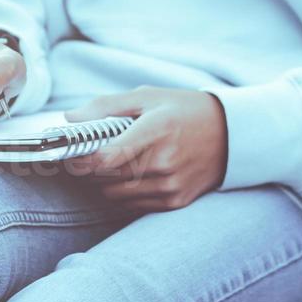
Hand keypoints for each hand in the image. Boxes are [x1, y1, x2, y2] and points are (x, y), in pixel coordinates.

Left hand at [67, 87, 228, 211]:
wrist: (232, 135)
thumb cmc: (185, 111)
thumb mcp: (148, 97)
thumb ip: (106, 107)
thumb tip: (70, 119)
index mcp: (156, 131)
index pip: (104, 158)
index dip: (81, 156)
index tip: (73, 150)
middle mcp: (163, 162)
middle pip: (103, 176)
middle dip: (92, 165)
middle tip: (96, 150)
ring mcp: (169, 185)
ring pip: (113, 193)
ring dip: (107, 180)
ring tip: (120, 161)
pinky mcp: (174, 201)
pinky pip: (131, 204)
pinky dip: (124, 191)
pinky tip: (136, 173)